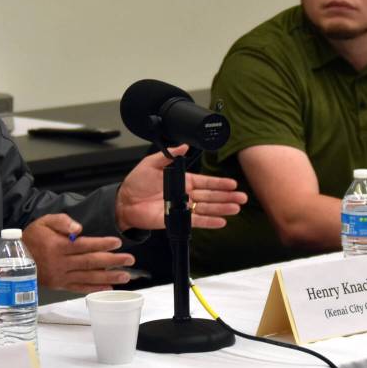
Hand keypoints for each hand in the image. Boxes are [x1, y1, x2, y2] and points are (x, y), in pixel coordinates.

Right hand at [22, 214, 132, 291]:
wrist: (16, 259)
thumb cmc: (33, 238)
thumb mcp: (44, 222)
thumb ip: (62, 221)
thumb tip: (78, 229)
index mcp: (58, 246)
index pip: (84, 245)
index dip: (102, 244)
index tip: (117, 242)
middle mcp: (61, 263)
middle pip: (91, 262)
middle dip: (112, 261)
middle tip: (130, 260)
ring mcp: (61, 276)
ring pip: (88, 277)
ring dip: (109, 277)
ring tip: (126, 276)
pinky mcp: (61, 285)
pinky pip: (80, 288)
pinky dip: (95, 288)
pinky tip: (108, 287)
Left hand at [115, 144, 246, 231]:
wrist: (124, 201)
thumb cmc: (136, 183)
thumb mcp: (152, 163)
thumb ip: (169, 155)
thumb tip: (183, 145)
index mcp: (182, 180)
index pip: (206, 181)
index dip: (220, 183)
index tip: (233, 184)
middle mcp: (185, 194)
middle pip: (211, 195)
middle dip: (227, 196)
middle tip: (242, 198)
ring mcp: (182, 208)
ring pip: (206, 208)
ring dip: (222, 208)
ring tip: (236, 208)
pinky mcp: (176, 219)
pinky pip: (195, 221)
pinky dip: (209, 222)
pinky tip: (221, 221)